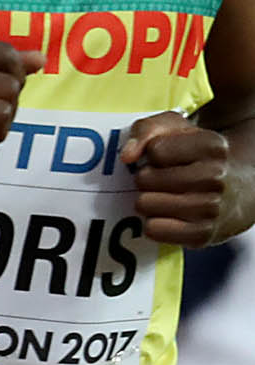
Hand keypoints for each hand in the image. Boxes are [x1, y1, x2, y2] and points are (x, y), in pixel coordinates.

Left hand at [122, 110, 231, 245]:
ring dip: (148, 200)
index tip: (169, 157)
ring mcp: (211, 208)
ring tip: (168, 196)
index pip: (155, 150)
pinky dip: (153, 223)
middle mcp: (216, 177)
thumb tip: (127, 156)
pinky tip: (169, 215)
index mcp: (211, 146)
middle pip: (144, 179)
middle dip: (148, 178)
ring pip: (144, 204)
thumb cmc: (197, 156)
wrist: (237, 189)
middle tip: (166, 180)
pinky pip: (153, 229)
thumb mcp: (177, 129)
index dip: (153, 154)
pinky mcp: (203, 234)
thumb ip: (146, 130)